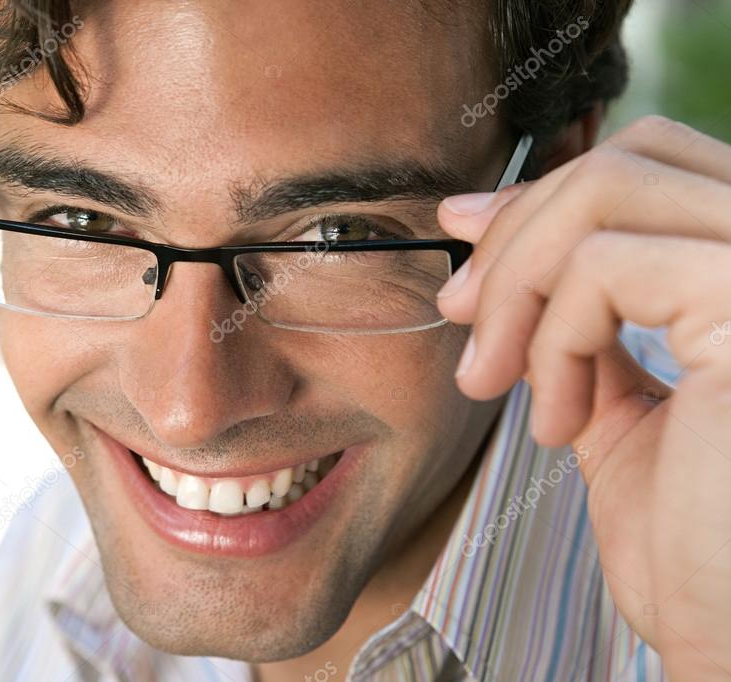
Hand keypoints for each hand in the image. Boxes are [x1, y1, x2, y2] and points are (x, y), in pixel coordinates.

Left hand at [436, 116, 730, 680]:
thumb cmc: (697, 542)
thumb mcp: (618, 399)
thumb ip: (573, 312)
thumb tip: (485, 224)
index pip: (653, 164)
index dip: (545, 192)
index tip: (464, 236)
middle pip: (626, 162)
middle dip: (515, 235)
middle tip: (459, 315)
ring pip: (604, 196)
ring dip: (518, 290)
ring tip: (494, 381)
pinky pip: (602, 267)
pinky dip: (550, 340)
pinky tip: (555, 422)